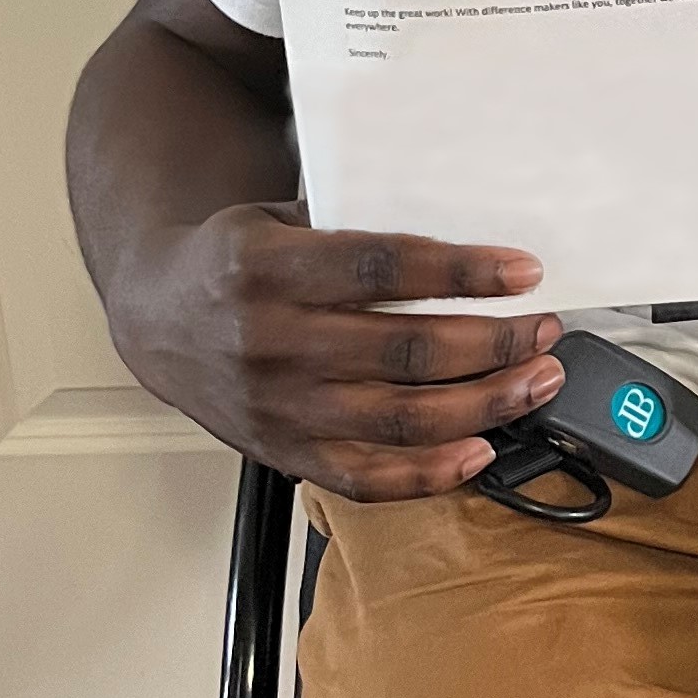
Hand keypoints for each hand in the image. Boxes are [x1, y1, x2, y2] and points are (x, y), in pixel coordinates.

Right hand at [106, 206, 563, 499]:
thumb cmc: (232, 263)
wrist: (154, 318)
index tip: (522, 271)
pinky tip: (481, 451)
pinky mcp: (283, 454)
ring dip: (484, 405)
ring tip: (537, 382)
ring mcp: (279, 408)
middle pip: (406, 352)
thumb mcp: (275, 219)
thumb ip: (350, 231)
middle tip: (544, 329)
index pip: (383, 268)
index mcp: (269, 268)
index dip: (461, 273)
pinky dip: (430, 474)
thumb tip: (460, 245)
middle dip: (493, 343)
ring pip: (400, 420)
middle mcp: (273, 342)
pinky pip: (367, 479)